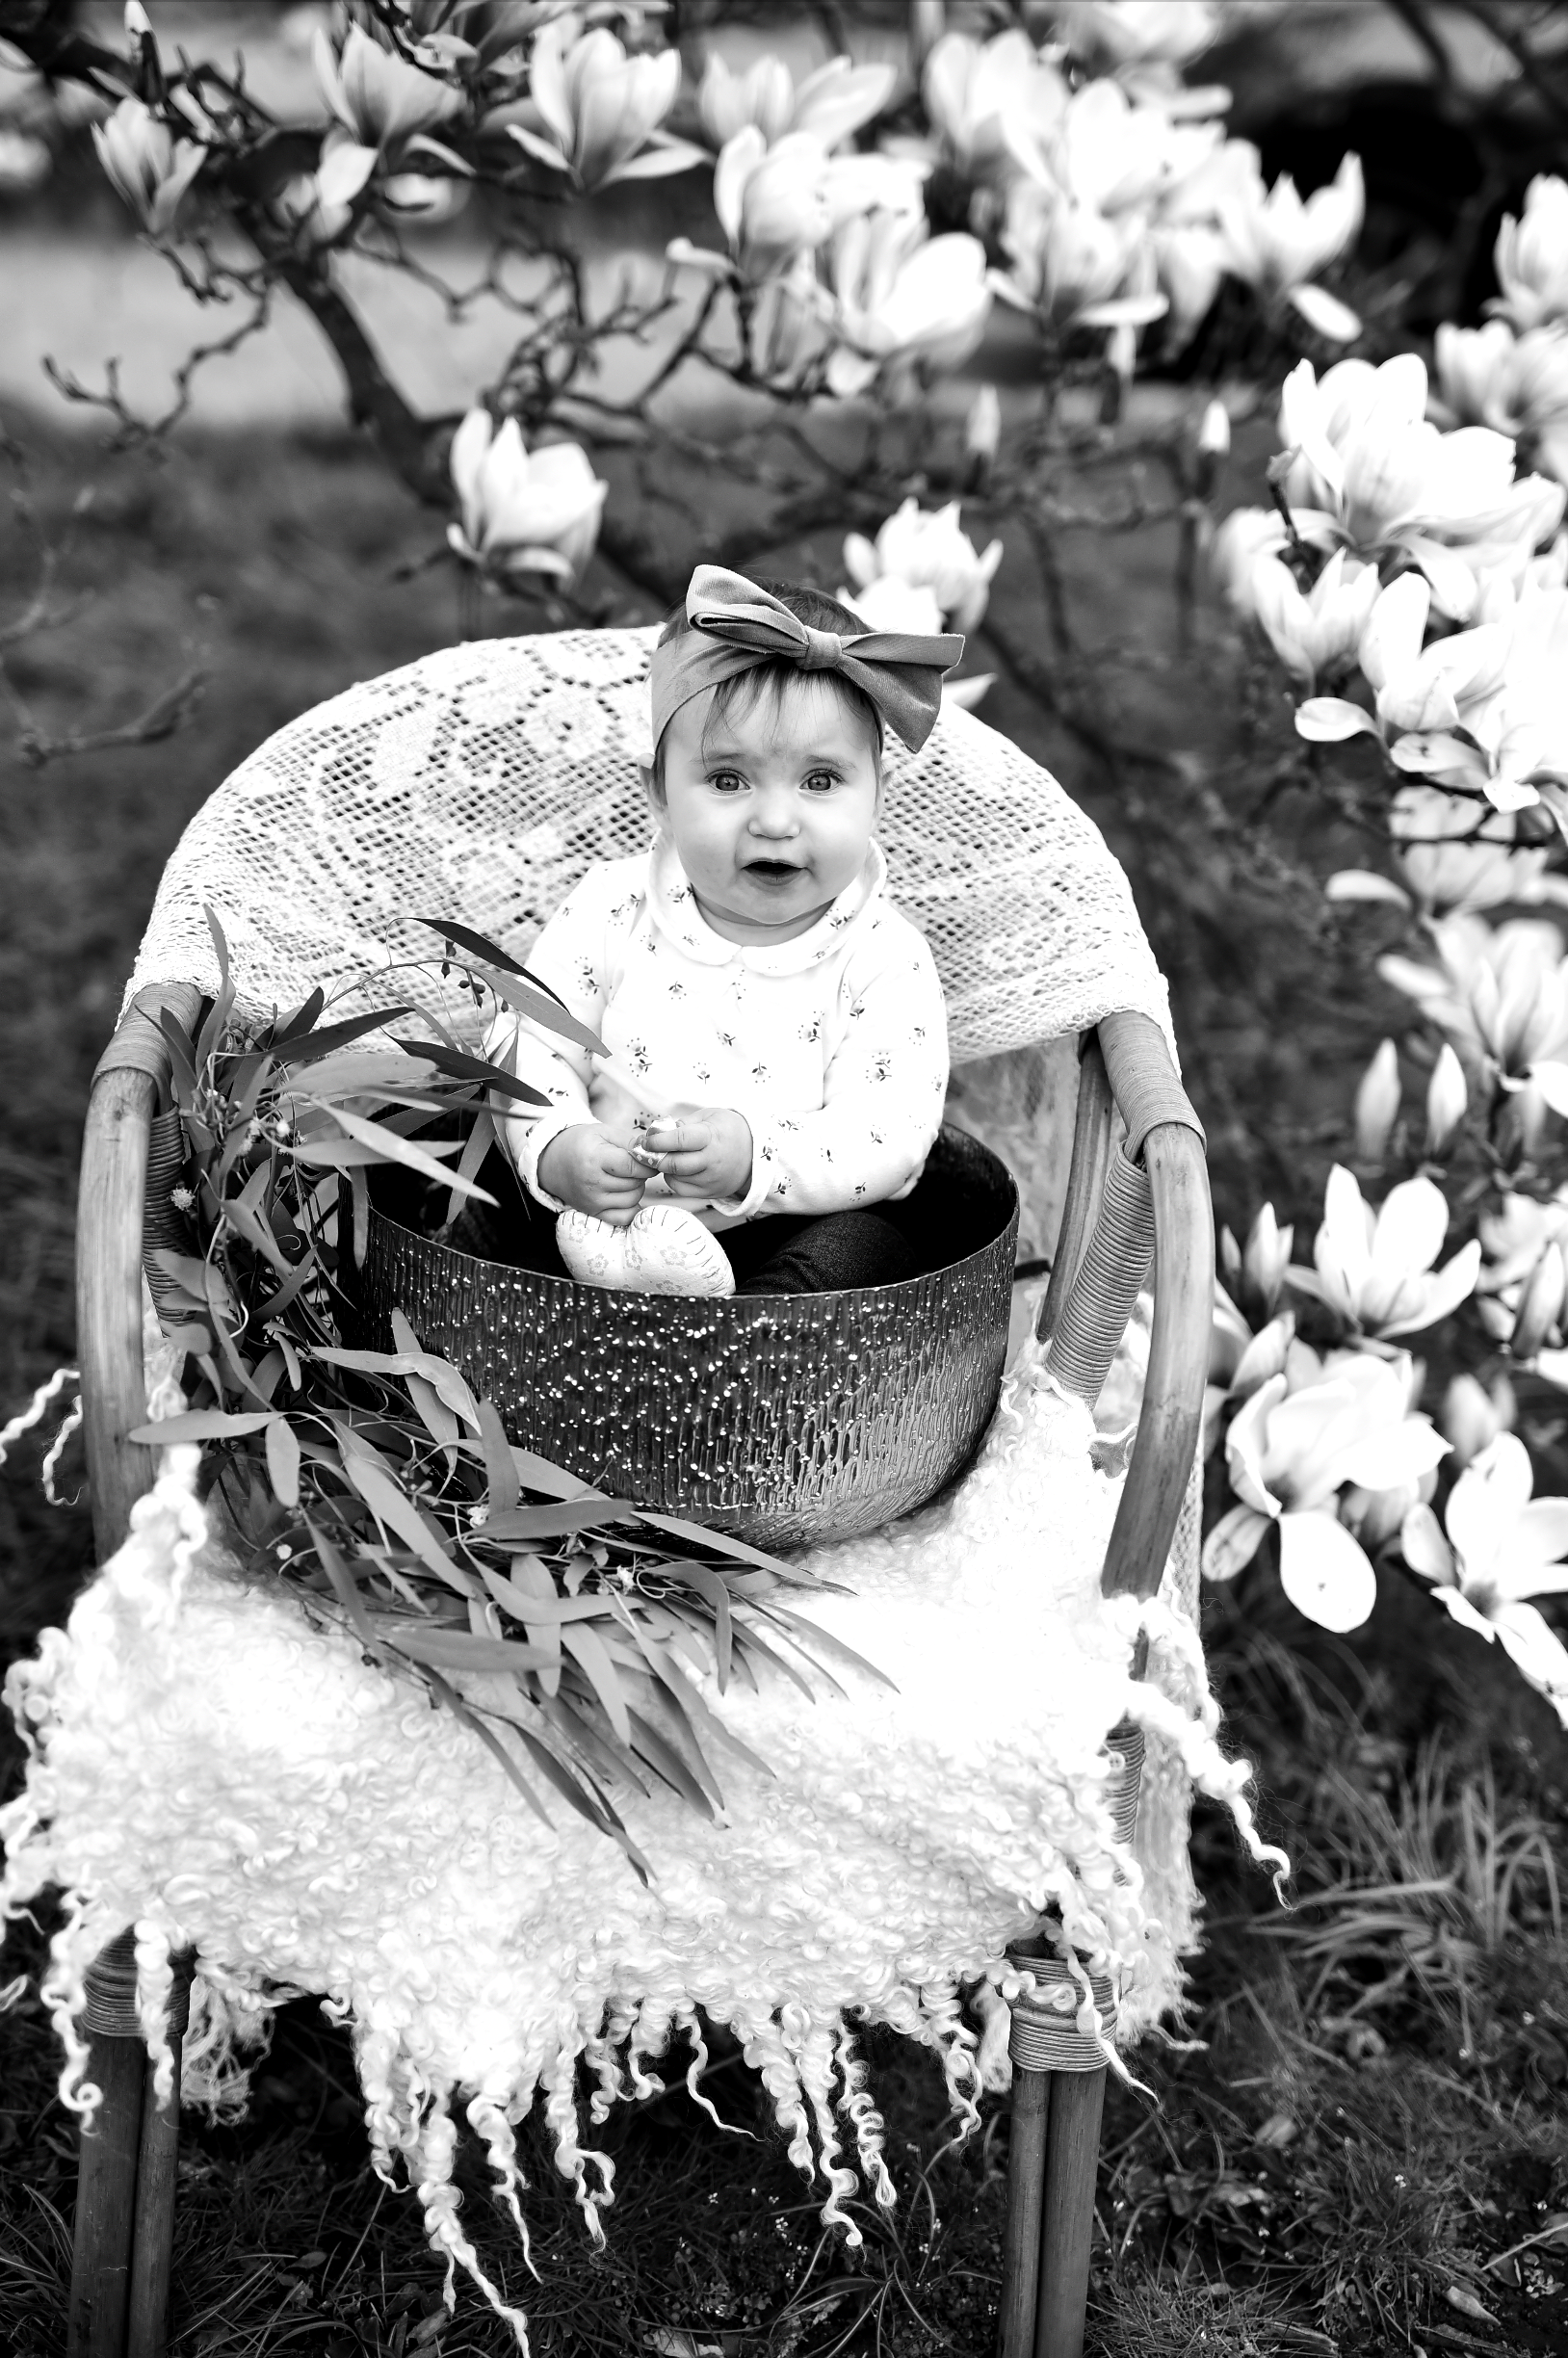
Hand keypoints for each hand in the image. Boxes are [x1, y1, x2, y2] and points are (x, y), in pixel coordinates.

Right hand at [537, 1123, 647, 1226]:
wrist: (553, 1161)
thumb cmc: (580, 1144)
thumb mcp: (603, 1132)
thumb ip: (629, 1141)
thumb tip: (652, 1152)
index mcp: (594, 1159)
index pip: (633, 1166)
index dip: (647, 1163)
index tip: (649, 1159)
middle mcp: (592, 1184)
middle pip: (635, 1183)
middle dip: (641, 1174)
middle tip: (634, 1165)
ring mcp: (592, 1201)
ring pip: (633, 1199)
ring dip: (636, 1188)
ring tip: (627, 1177)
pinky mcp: (594, 1212)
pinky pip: (623, 1217)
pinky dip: (630, 1207)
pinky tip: (625, 1194)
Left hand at [637, 1108, 752, 1202]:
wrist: (754, 1153)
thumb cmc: (729, 1131)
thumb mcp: (709, 1116)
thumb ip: (683, 1123)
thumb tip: (657, 1132)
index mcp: (711, 1137)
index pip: (679, 1140)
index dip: (658, 1141)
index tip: (646, 1140)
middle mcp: (712, 1161)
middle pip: (674, 1164)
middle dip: (656, 1157)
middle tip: (648, 1150)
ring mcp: (711, 1180)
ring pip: (675, 1177)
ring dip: (665, 1168)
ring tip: (668, 1156)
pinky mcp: (710, 1193)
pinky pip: (681, 1189)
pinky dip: (673, 1179)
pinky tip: (678, 1169)